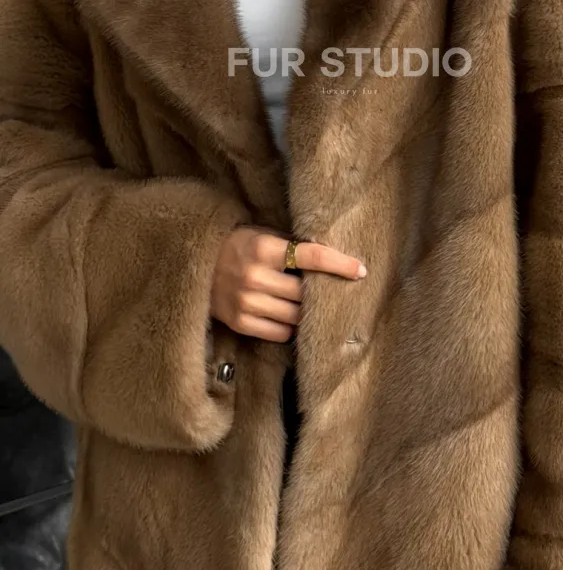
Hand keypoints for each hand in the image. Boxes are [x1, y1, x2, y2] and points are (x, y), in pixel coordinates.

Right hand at [210, 226, 366, 341]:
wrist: (196, 265)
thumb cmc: (238, 247)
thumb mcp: (262, 236)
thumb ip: (291, 247)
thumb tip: (332, 259)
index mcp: (263, 249)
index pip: (311, 256)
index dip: (339, 264)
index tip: (360, 270)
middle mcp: (255, 276)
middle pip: (305, 293)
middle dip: (317, 293)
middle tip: (327, 292)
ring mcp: (246, 302)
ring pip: (295, 316)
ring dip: (304, 312)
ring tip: (305, 305)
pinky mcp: (240, 322)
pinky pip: (280, 333)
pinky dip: (289, 327)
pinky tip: (287, 316)